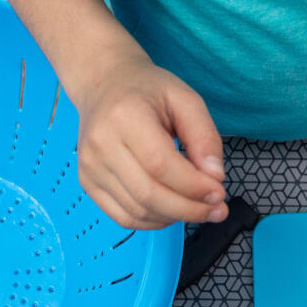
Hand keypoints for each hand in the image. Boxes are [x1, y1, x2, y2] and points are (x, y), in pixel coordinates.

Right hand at [73, 52, 225, 230]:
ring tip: (199, 210)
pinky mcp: (88, 183)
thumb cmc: (147, 91)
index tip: (218, 193)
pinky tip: (173, 212)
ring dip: (174, 217)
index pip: (161, 165)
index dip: (193, 186)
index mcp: (124, 116)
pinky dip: (153, 222)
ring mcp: (90, 167)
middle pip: (148, 194)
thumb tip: (214, 178)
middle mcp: (100, 144)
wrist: (103, 85)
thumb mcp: (184, 99)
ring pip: (137, 211)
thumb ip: (204, 136)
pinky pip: (123, 217)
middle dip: (188, 209)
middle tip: (216, 210)